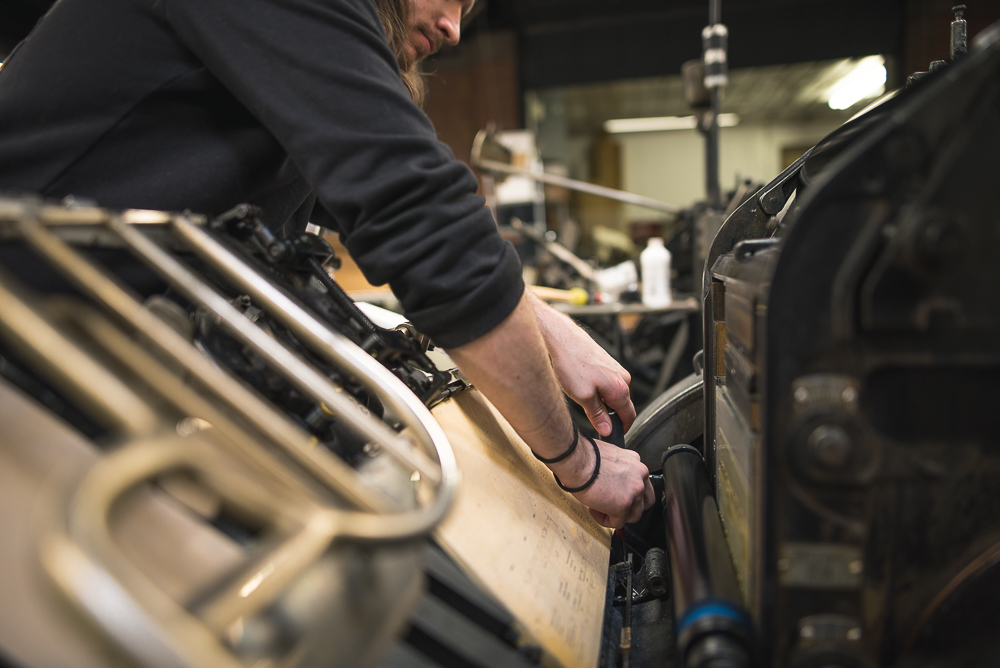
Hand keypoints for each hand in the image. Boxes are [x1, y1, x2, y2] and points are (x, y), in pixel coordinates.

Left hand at [528, 293, 635, 436]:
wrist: (562, 338)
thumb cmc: (571, 364)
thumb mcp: (583, 397)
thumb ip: (598, 415)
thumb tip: (608, 430)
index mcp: (620, 389)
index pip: (629, 416)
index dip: (622, 428)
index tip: (612, 435)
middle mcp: (623, 378)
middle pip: (621, 405)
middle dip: (609, 414)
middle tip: (590, 418)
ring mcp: (616, 368)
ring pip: (613, 393)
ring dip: (602, 400)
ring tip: (581, 397)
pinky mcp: (607, 362)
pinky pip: (607, 382)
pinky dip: (598, 388)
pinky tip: (581, 384)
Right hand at [549, 437, 654, 528]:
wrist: (577, 460)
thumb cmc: (585, 455)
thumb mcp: (609, 455)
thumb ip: (618, 468)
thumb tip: (612, 480)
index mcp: (636, 462)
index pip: (642, 483)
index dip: (628, 492)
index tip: (616, 494)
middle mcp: (640, 476)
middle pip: (644, 502)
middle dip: (630, 508)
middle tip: (614, 506)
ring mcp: (634, 492)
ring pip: (634, 515)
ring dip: (617, 515)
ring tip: (600, 508)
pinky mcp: (623, 505)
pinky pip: (618, 523)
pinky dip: (605, 520)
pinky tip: (594, 510)